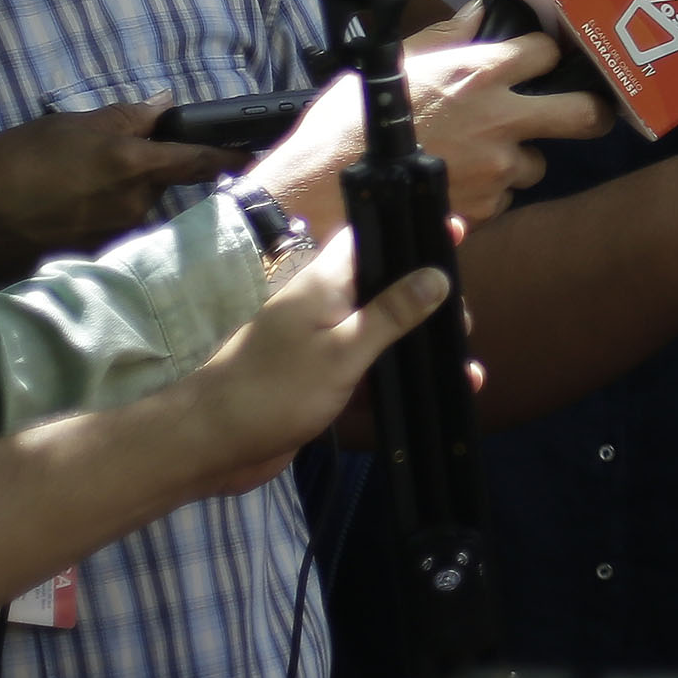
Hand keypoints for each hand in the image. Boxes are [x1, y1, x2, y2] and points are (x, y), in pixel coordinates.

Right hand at [0, 100, 231, 291]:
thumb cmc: (11, 163)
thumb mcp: (67, 125)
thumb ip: (123, 118)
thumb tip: (163, 106)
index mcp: (133, 166)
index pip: (200, 161)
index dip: (231, 157)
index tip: (257, 156)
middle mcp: (135, 206)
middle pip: (160, 182)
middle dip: (141, 168)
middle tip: (93, 158)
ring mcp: (116, 236)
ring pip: (133, 204)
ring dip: (113, 192)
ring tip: (63, 183)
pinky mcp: (95, 256)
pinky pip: (108, 226)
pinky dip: (92, 215)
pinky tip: (56, 207)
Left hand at [162, 243, 453, 498]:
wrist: (212, 444)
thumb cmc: (274, 389)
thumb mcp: (342, 351)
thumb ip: (390, 314)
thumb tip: (437, 276)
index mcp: (325, 284)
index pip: (372, 239)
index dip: (411, 232)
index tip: (455, 233)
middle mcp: (325, 306)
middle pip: (387, 288)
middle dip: (429, 301)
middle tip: (463, 325)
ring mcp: (322, 345)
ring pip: (383, 334)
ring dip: (419, 347)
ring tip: (464, 368)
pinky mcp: (322, 383)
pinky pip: (371, 372)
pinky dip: (399, 380)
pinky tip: (433, 395)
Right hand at [248, 27, 607, 239]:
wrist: (327, 187)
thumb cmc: (351, 120)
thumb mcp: (397, 63)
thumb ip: (447, 37)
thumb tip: (479, 14)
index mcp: (482, 73)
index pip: (546, 52)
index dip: (544, 54)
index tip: (539, 61)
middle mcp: (503, 119)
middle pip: (583, 113)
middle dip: (591, 112)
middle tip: (583, 113)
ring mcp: (499, 167)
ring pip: (537, 164)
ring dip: (519, 159)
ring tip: (482, 157)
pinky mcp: (486, 206)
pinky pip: (503, 198)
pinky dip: (489, 193)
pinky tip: (457, 185)